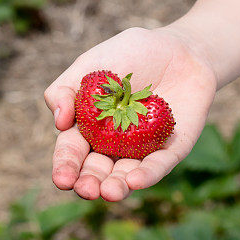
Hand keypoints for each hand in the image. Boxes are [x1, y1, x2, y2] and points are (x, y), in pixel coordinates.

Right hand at [44, 25, 216, 201]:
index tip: (62, 179)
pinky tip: (137, 181)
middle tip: (86, 190)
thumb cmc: (131, 54)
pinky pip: (160, 164)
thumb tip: (59, 122)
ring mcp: (143, 149)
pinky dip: (148, 174)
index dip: (66, 166)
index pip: (73, 151)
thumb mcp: (91, 64)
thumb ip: (66, 88)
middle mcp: (114, 145)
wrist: (180, 47)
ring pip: (127, 175)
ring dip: (117, 187)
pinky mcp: (172, 148)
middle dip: (89, 184)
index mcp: (89, 127)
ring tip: (109, 192)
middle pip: (97, 171)